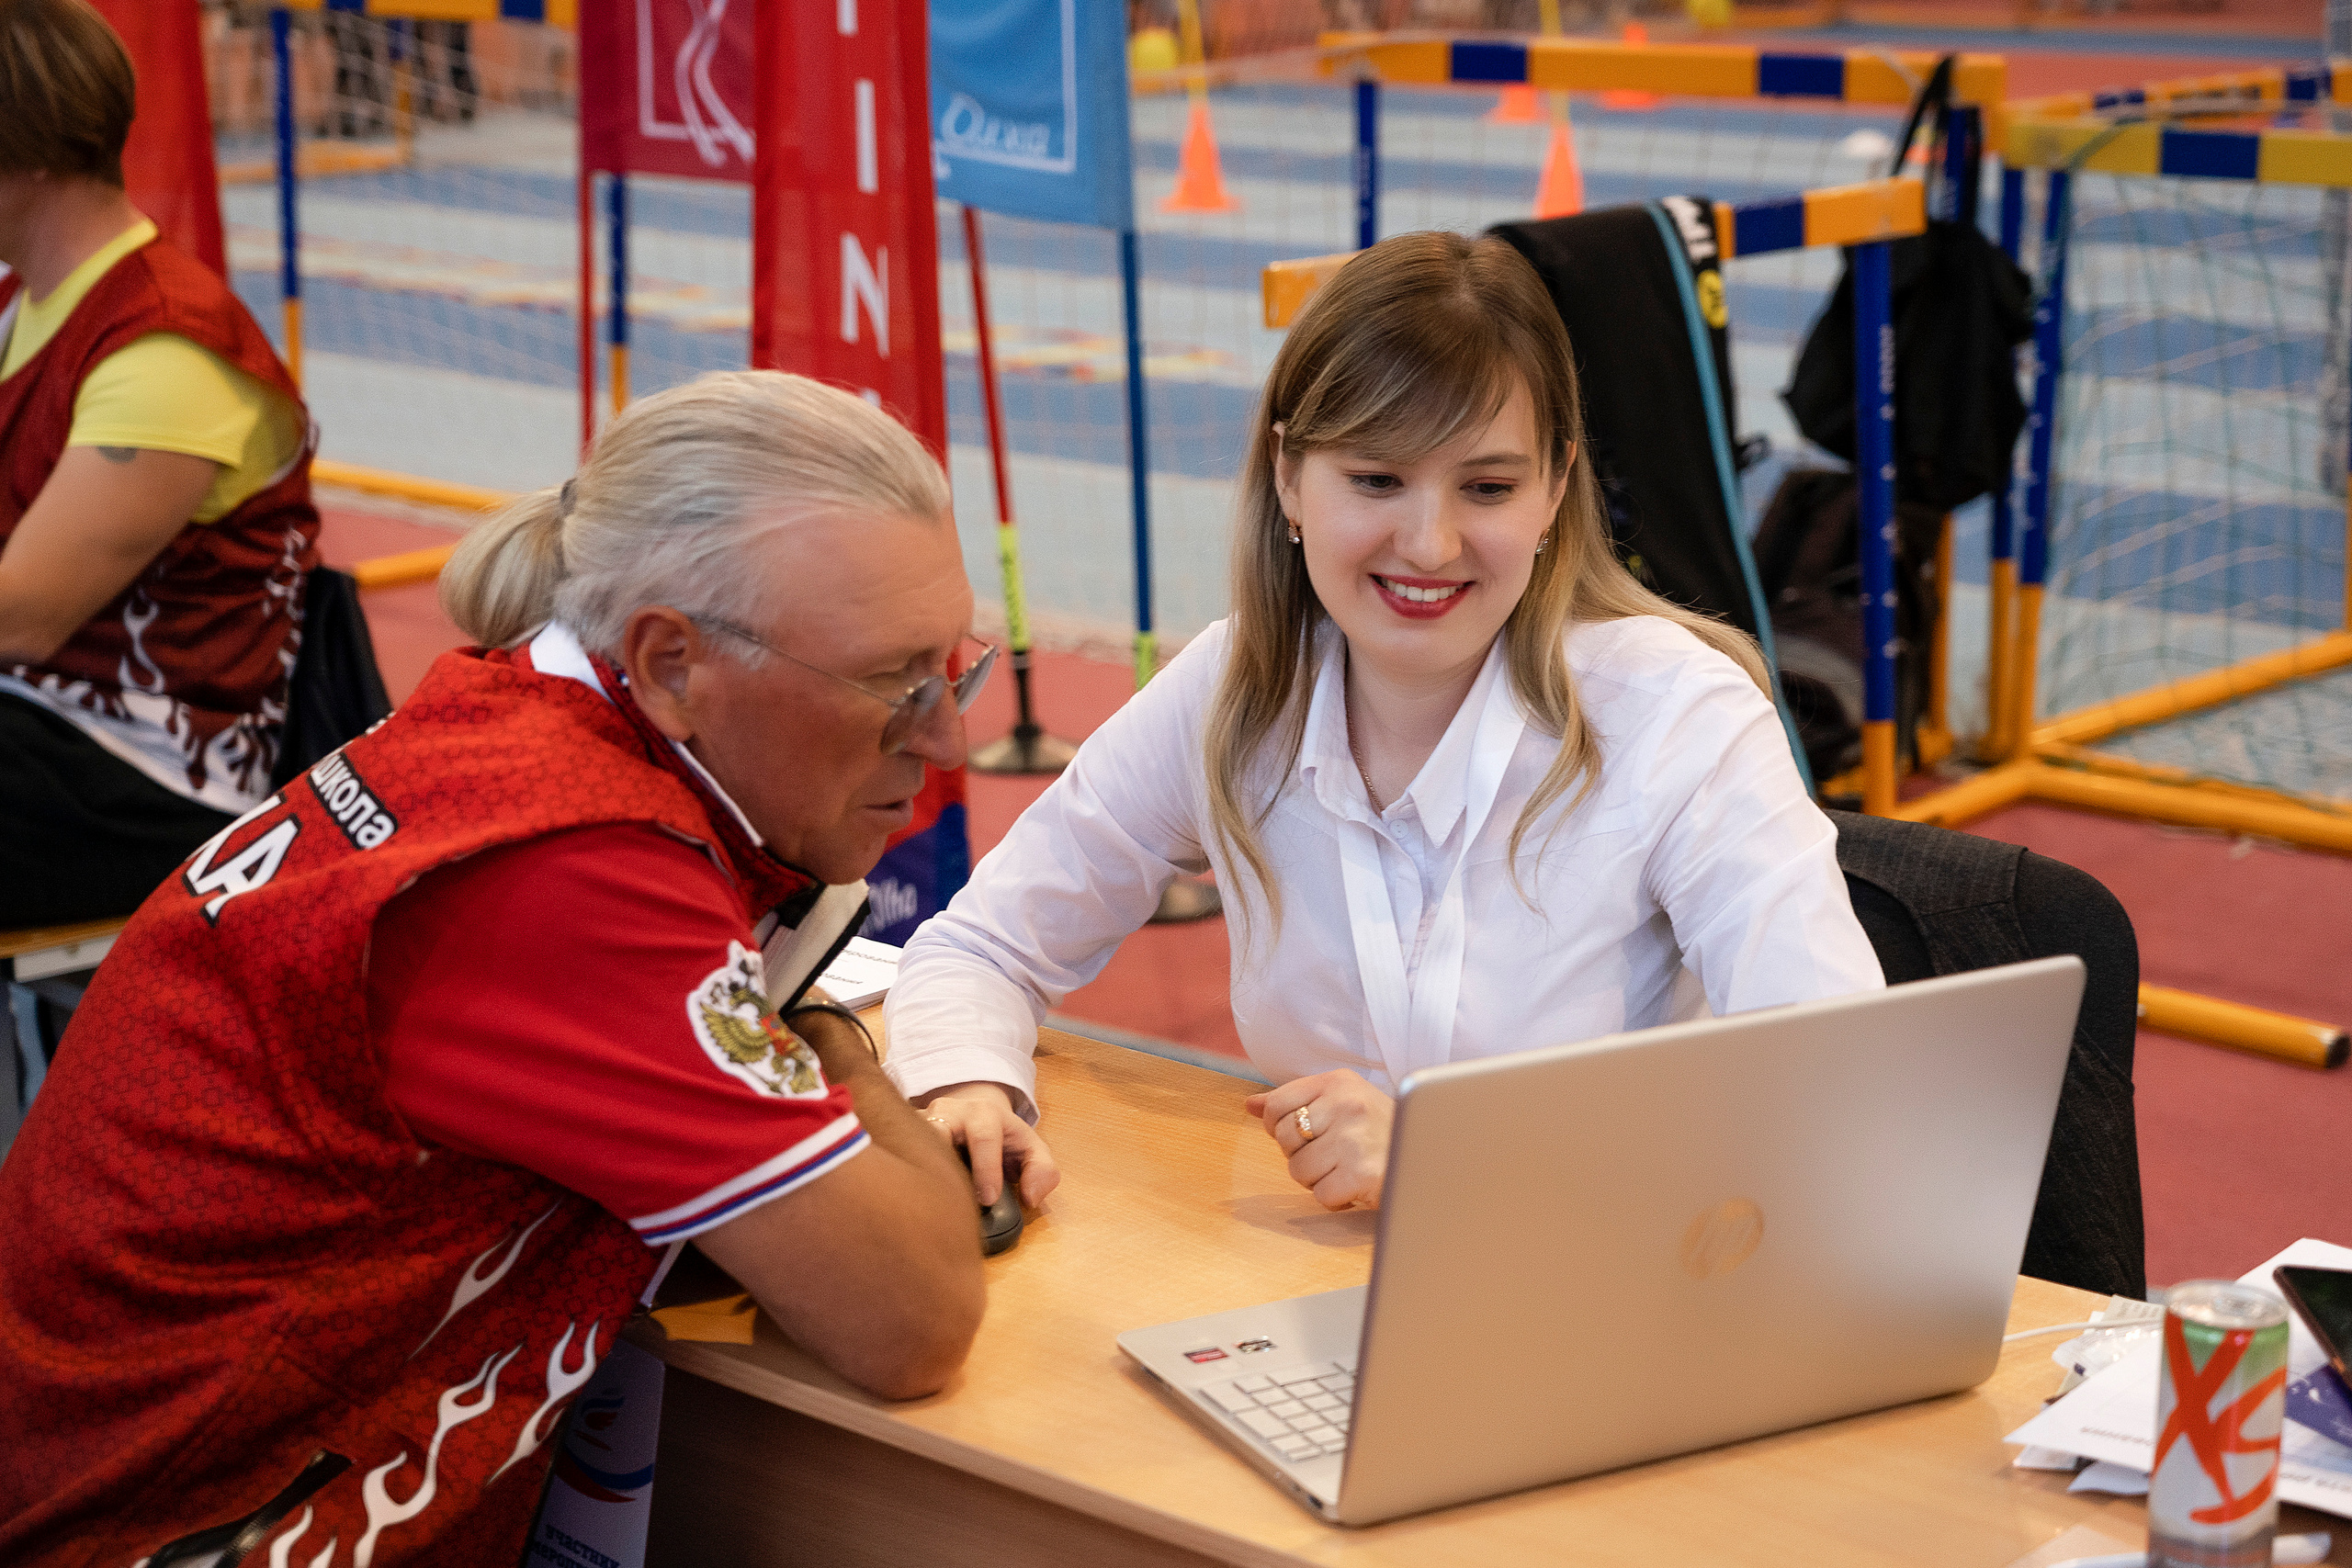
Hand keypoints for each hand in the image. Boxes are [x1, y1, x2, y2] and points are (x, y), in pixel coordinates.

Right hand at [910, 1081, 1060, 1207]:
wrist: (975, 1116)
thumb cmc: (1005, 1140)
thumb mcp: (1032, 1151)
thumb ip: (1043, 1173)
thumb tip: (1030, 1198)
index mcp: (984, 1113)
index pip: (984, 1136)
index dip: (987, 1169)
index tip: (989, 1199)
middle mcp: (948, 1111)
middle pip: (940, 1134)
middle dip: (946, 1169)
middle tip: (953, 1205)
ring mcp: (921, 1119)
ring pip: (912, 1141)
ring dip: (919, 1172)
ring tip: (928, 1204)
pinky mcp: (900, 1131)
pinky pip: (896, 1149)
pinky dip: (902, 1172)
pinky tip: (909, 1197)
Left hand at [1244, 1069, 1391, 1210]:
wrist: (1433, 1157)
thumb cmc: (1381, 1130)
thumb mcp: (1342, 1101)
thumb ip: (1295, 1101)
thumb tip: (1250, 1105)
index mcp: (1339, 1082)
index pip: (1276, 1104)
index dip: (1278, 1128)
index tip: (1302, 1136)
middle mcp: (1346, 1105)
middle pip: (1283, 1138)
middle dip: (1301, 1154)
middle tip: (1332, 1154)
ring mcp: (1354, 1139)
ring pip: (1298, 1169)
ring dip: (1318, 1179)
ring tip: (1346, 1168)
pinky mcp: (1361, 1173)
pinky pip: (1320, 1194)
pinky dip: (1335, 1198)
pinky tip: (1356, 1185)